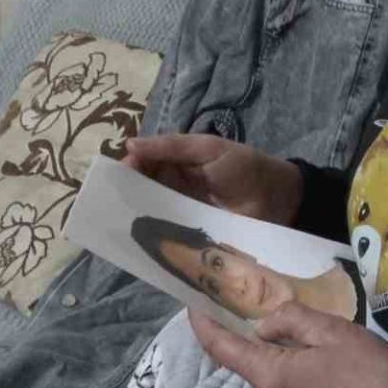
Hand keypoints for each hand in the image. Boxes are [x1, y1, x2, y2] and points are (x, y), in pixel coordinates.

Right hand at [122, 134, 302, 224]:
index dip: (127, 168)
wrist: (278, 198)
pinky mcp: (191, 233)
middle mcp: (175, 185)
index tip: (113, 178)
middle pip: (142, 188)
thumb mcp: (208, 148)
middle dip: (125, 195)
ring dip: (136, 217)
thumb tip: (130, 144)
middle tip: (109, 205)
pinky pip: (167, 232)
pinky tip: (138, 242)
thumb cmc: (243, 166)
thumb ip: (172, 146)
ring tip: (116, 225)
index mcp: (177, 160)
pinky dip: (154, 236)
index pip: (144, 162)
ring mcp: (182, 210)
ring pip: (151, 211)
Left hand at [191, 301, 387, 387]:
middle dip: (231, 326)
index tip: (192, 300)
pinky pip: (277, 372)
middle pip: (239, 356)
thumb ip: (292, 320)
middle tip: (230, 294)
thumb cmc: (364, 370)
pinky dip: (273, 349)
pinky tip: (285, 332)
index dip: (202, 323)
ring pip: (260, 364)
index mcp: (270, 374)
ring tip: (259, 306)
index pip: (221, 347)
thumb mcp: (330, 332)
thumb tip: (264, 323)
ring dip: (255, 337)